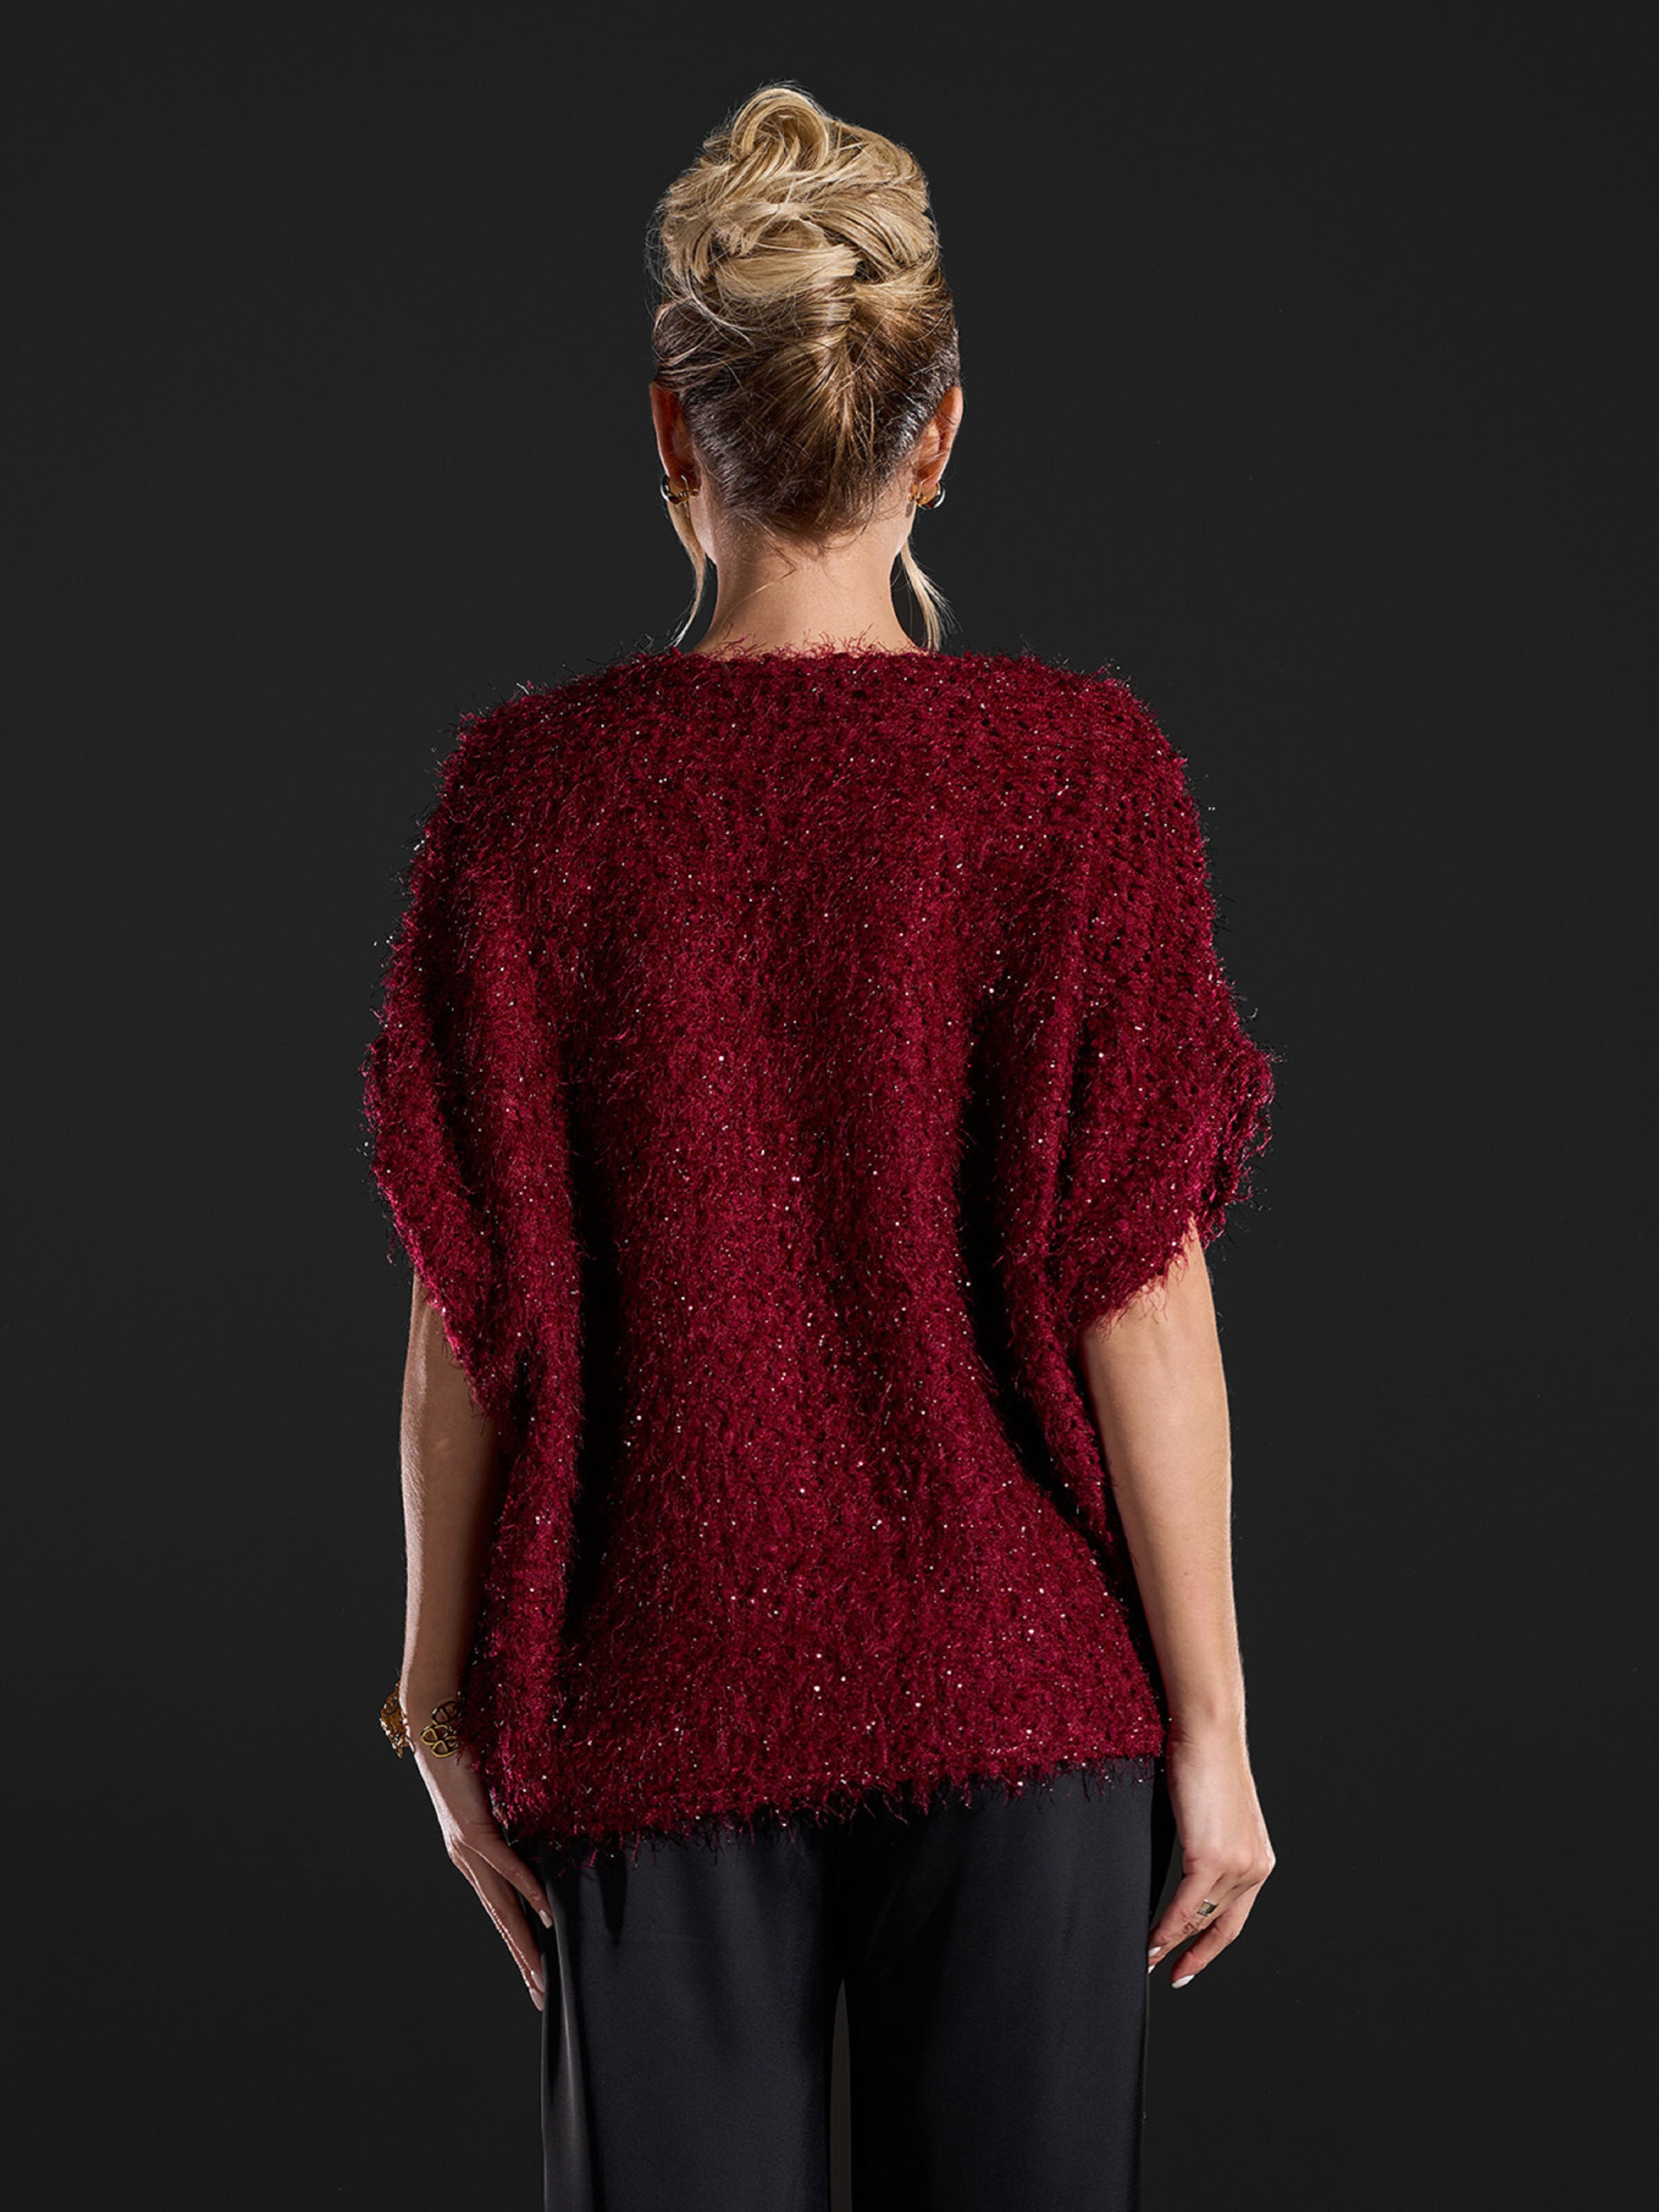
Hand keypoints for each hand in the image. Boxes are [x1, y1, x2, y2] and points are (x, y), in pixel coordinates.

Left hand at [411, 1728, 553, 2011]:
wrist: (435, 1729)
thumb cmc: (466, 1758)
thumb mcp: (496, 1800)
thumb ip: (514, 1823)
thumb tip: (540, 1835)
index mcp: (470, 1858)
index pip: (500, 1910)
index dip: (518, 1944)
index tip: (535, 1974)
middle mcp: (466, 1861)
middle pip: (501, 1920)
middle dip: (522, 1959)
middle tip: (540, 1993)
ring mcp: (467, 1849)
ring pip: (500, 1905)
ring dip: (523, 1940)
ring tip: (540, 1970)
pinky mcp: (473, 1829)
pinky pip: (505, 1864)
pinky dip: (526, 1888)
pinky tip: (544, 1910)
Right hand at [1147, 1721, 1274, 1987]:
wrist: (1208, 1731)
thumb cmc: (1205, 1760)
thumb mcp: (1212, 1813)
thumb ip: (1208, 1842)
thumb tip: (1186, 1863)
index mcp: (1258, 1858)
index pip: (1236, 1917)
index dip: (1211, 1946)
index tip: (1190, 1963)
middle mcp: (1255, 1868)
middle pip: (1219, 1925)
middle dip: (1193, 1955)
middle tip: (1169, 1972)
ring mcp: (1235, 1866)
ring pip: (1201, 1920)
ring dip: (1172, 1944)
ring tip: (1149, 1958)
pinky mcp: (1211, 1859)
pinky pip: (1187, 1908)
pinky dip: (1167, 1930)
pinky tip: (1151, 1942)